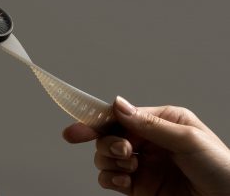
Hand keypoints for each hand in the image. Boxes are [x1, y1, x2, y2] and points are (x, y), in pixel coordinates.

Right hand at [63, 96, 229, 195]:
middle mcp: (148, 141)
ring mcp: (142, 164)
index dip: (97, 120)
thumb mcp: (189, 139)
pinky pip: (110, 179)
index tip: (77, 127)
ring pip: (105, 157)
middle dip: (109, 143)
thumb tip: (119, 105)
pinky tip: (124, 180)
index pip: (121, 116)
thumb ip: (150, 124)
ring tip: (131, 166)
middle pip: (108, 136)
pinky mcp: (138, 186)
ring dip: (110, 161)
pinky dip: (110, 179)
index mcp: (160, 122)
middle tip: (125, 151)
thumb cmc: (222, 168)